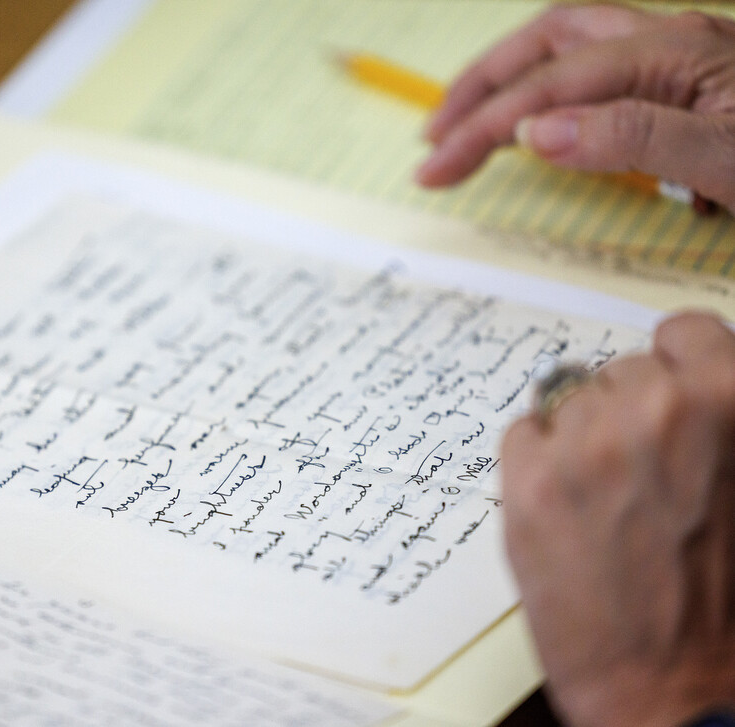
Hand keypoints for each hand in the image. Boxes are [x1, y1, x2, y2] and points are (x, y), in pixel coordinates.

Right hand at [416, 4, 734, 213]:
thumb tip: (534, 132)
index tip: (437, 168)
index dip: (484, 125)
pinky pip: (599, 72)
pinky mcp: (686, 81)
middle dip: (480, 86)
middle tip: (434, 136)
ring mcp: (679, 58)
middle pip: (547, 42)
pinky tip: (539, 125)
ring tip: (467, 124)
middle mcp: (668, 41)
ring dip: (509, 81)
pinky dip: (550, 91)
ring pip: (570, 49)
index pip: (551, 85)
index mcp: (672, 52)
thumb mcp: (723, 157)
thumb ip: (631, 137)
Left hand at [500, 311, 734, 726]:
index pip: (683, 331)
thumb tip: (687, 381)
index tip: (669, 395)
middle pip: (622, 371)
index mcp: (730, 399)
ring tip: (608, 501)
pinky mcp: (529, 481)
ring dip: (580, 437)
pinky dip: (537, 461)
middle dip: (629, 412)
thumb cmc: (728, 594)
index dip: (676, 366)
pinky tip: (568, 508)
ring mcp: (587, 444)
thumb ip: (718, 418)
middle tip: (644, 474)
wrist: (678, 686)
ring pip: (567, 399)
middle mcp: (658, 410)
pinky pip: (522, 432)